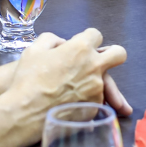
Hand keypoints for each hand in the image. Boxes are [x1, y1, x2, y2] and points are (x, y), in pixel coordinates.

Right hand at [5, 28, 127, 139]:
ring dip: (93, 80)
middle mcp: (94, 67)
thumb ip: (51, 40)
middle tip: (101, 60)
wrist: (26, 111)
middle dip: (112, 54)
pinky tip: (71, 103)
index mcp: (80, 49)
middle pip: (118, 54)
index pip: (96, 35)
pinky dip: (86, 99)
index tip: (82, 44)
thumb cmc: (28, 79)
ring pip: (105, 80)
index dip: (88, 38)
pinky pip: (95, 99)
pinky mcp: (94, 107)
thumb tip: (61, 44)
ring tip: (72, 89)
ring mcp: (96, 88)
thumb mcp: (34, 50)